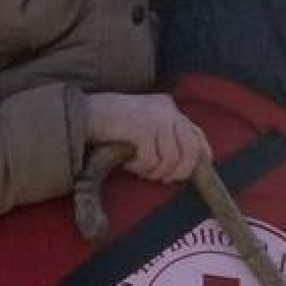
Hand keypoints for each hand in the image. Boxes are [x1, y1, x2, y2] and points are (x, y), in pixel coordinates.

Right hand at [85, 93, 211, 182]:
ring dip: (155, 171)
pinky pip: (152, 160)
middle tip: (162, 178)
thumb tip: (185, 164)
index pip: (196, 134)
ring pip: (171, 159)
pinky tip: (128, 163)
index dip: (201, 157)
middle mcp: (166, 110)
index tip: (190, 173)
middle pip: (191, 150)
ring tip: (139, 169)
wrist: (85, 114)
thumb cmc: (112, 125)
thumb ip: (163, 136)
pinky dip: (140, 168)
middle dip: (179, 171)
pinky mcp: (143, 129)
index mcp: (168, 107)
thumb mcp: (143, 125)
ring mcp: (156, 118)